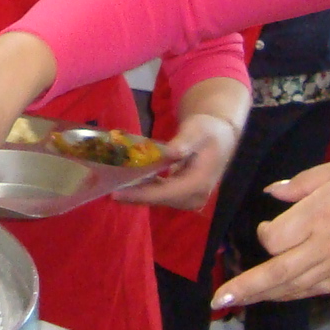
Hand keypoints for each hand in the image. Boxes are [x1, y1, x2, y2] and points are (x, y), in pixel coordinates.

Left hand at [114, 111, 239, 208]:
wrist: (220, 136)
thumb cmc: (208, 130)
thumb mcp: (197, 130)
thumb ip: (184, 142)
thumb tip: (170, 153)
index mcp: (199, 183)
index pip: (166, 193)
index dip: (141, 194)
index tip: (118, 193)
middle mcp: (195, 196)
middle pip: (159, 199)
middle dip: (135, 196)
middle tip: (108, 190)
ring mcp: (190, 198)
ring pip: (158, 199)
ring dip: (137, 194)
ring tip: (114, 186)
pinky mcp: (184, 195)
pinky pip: (160, 195)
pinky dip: (144, 190)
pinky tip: (128, 182)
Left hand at [211, 156, 329, 308]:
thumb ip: (303, 182)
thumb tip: (273, 193)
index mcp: (321, 214)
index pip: (275, 238)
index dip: (265, 233)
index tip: (268, 223)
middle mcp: (325, 245)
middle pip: (276, 273)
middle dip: (245, 288)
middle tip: (218, 301)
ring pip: (293, 288)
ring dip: (263, 296)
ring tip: (237, 302)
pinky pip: (314, 290)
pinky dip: (291, 294)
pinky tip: (277, 294)